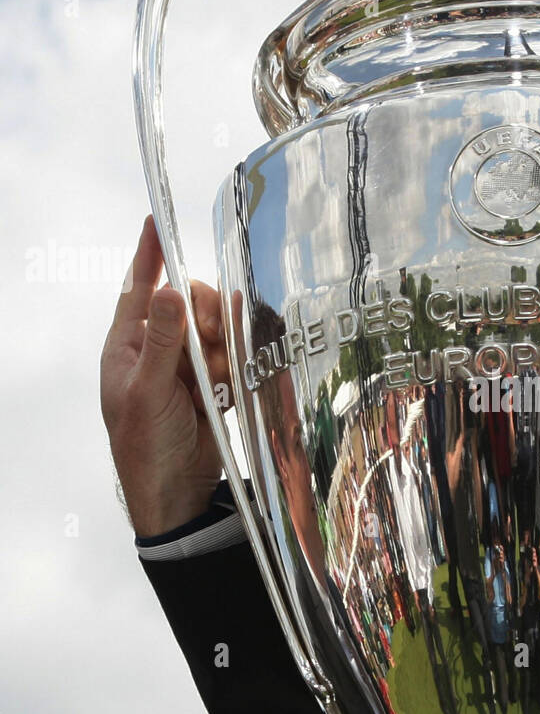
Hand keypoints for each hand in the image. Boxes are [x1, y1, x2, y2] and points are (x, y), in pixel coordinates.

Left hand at [101, 218, 230, 536]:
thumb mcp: (147, 392)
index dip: (149, 255)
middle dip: (206, 313)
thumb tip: (169, 290)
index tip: (156, 220)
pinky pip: (234, 356)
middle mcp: (160, 348)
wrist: (175, 493)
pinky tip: (231, 384)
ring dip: (224, 346)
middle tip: (213, 336)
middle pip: (190, 302)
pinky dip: (237, 364)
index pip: (139, 288)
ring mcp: (189, 366)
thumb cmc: (144, 445)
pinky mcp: (216, 384)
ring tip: (217, 379)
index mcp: (128, 345)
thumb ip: (162, 342)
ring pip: (218, 328)